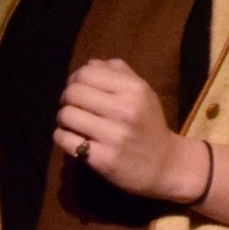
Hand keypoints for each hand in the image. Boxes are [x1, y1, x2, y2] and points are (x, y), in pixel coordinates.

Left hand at [54, 58, 203, 200]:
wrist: (165, 166)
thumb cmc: (150, 125)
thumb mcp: (144, 93)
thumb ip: (119, 73)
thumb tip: (89, 63)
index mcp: (134, 89)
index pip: (86, 73)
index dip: (75, 79)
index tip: (78, 89)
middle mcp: (125, 110)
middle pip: (73, 93)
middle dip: (66, 99)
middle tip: (73, 107)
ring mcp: (113, 136)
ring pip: (66, 115)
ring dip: (64, 119)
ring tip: (73, 124)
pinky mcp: (103, 160)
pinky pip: (65, 140)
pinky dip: (62, 137)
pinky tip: (73, 138)